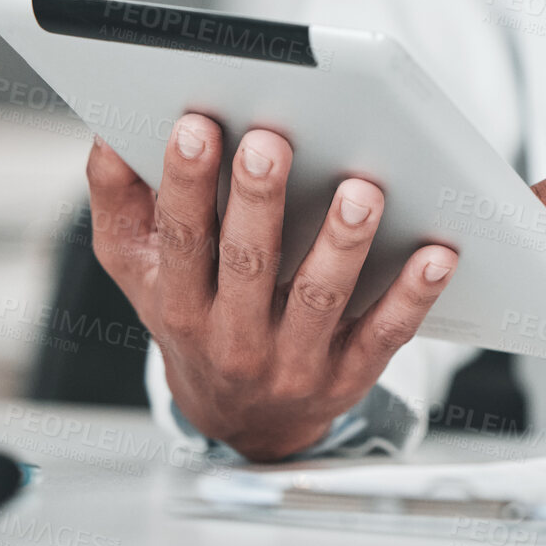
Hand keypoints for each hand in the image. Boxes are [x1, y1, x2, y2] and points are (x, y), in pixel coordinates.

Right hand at [85, 114, 458, 461]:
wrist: (240, 419)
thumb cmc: (193, 316)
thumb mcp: (139, 269)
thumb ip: (119, 199)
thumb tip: (108, 130)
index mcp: (180, 303)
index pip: (180, 237)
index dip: (184, 183)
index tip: (195, 125)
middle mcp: (233, 337)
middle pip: (246, 263)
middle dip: (258, 200)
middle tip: (272, 141)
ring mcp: (294, 360)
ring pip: (318, 298)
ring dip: (342, 244)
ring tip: (361, 190)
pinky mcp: (348, 375)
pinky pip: (384, 333)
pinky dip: (413, 294)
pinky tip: (437, 254)